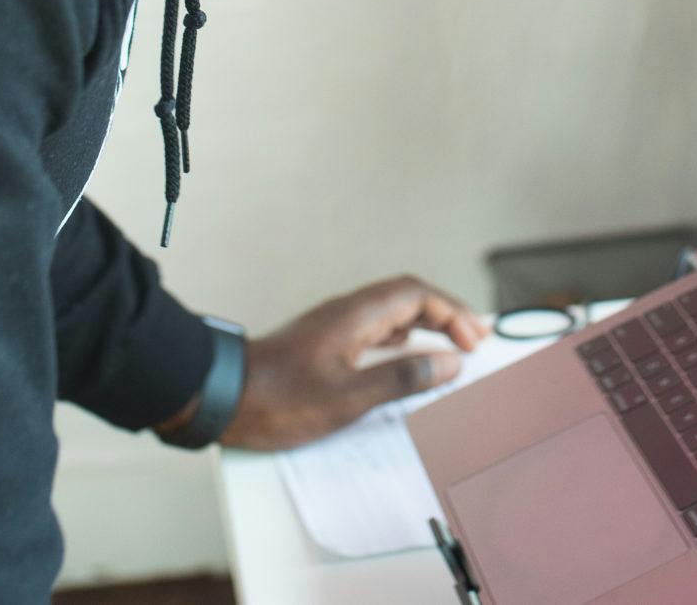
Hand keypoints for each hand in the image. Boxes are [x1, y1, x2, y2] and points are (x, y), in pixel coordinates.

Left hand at [180, 274, 492, 451]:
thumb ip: (401, 379)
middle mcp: (346, 312)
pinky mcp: (323, 342)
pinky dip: (401, 337)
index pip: (416, 295)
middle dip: (445, 313)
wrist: (221, 397)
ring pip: (391, 312)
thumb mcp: (348, 398)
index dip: (451, 312)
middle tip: (475, 337)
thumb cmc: (278, 400)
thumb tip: (448, 363)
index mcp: (356, 316)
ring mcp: (333, 325)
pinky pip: (374, 328)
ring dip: (425, 323)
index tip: (473, 340)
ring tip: (451, 345)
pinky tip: (405, 354)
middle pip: (407, 297)